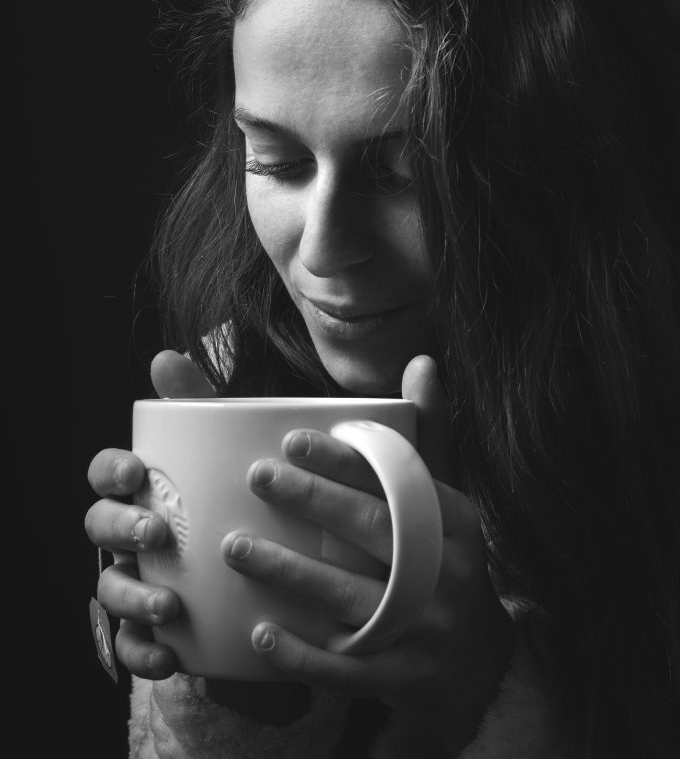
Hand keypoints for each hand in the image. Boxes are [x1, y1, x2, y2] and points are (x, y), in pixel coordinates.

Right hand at [84, 350, 213, 678]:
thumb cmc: (234, 497)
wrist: (276, 573)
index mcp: (143, 489)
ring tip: (168, 605)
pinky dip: (144, 653)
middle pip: (101, 529)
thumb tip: (166, 356)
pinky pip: (132, 646)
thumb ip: (199, 404)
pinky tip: (169, 656)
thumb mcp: (227, 449)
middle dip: (121, 529)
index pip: (107, 474)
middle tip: (157, 532)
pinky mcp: (156, 629)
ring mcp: (137, 581)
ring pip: (110, 589)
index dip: (111, 470)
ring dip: (131, 597)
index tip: (136, 470)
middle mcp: (131, 535)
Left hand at [221, 355, 515, 748]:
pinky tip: (259, 631)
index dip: (345, 460)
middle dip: (312, 502)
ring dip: (291, 573)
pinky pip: (348, 667)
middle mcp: (445, 571)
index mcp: (454, 519)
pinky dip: (303, 653)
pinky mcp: (401, 677)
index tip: (291, 437)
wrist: (478, 663)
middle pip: (373, 531)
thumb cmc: (445, 558)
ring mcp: (425, 628)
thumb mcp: (446, 497)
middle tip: (255, 475)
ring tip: (234, 547)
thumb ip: (428, 433)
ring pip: (353, 598)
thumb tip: (422, 360)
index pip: (398, 483)